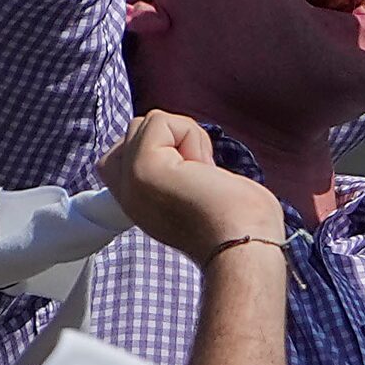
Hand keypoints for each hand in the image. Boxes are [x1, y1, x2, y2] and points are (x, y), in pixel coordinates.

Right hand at [99, 110, 286, 268]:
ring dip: (185, 137)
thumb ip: (181, 175)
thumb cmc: (242, 223)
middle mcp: (127, 194)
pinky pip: (159, 120)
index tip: (194, 178)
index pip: (121, 156)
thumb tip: (190, 156)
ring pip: (146, 123)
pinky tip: (203, 168)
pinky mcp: (142, 168)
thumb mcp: (202, 193)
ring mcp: (130, 181)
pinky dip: (190, 135)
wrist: (244, 244)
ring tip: (202, 172)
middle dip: (173, 138)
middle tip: (199, 174)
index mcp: (139, 203)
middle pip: (134, 132)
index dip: (163, 150)